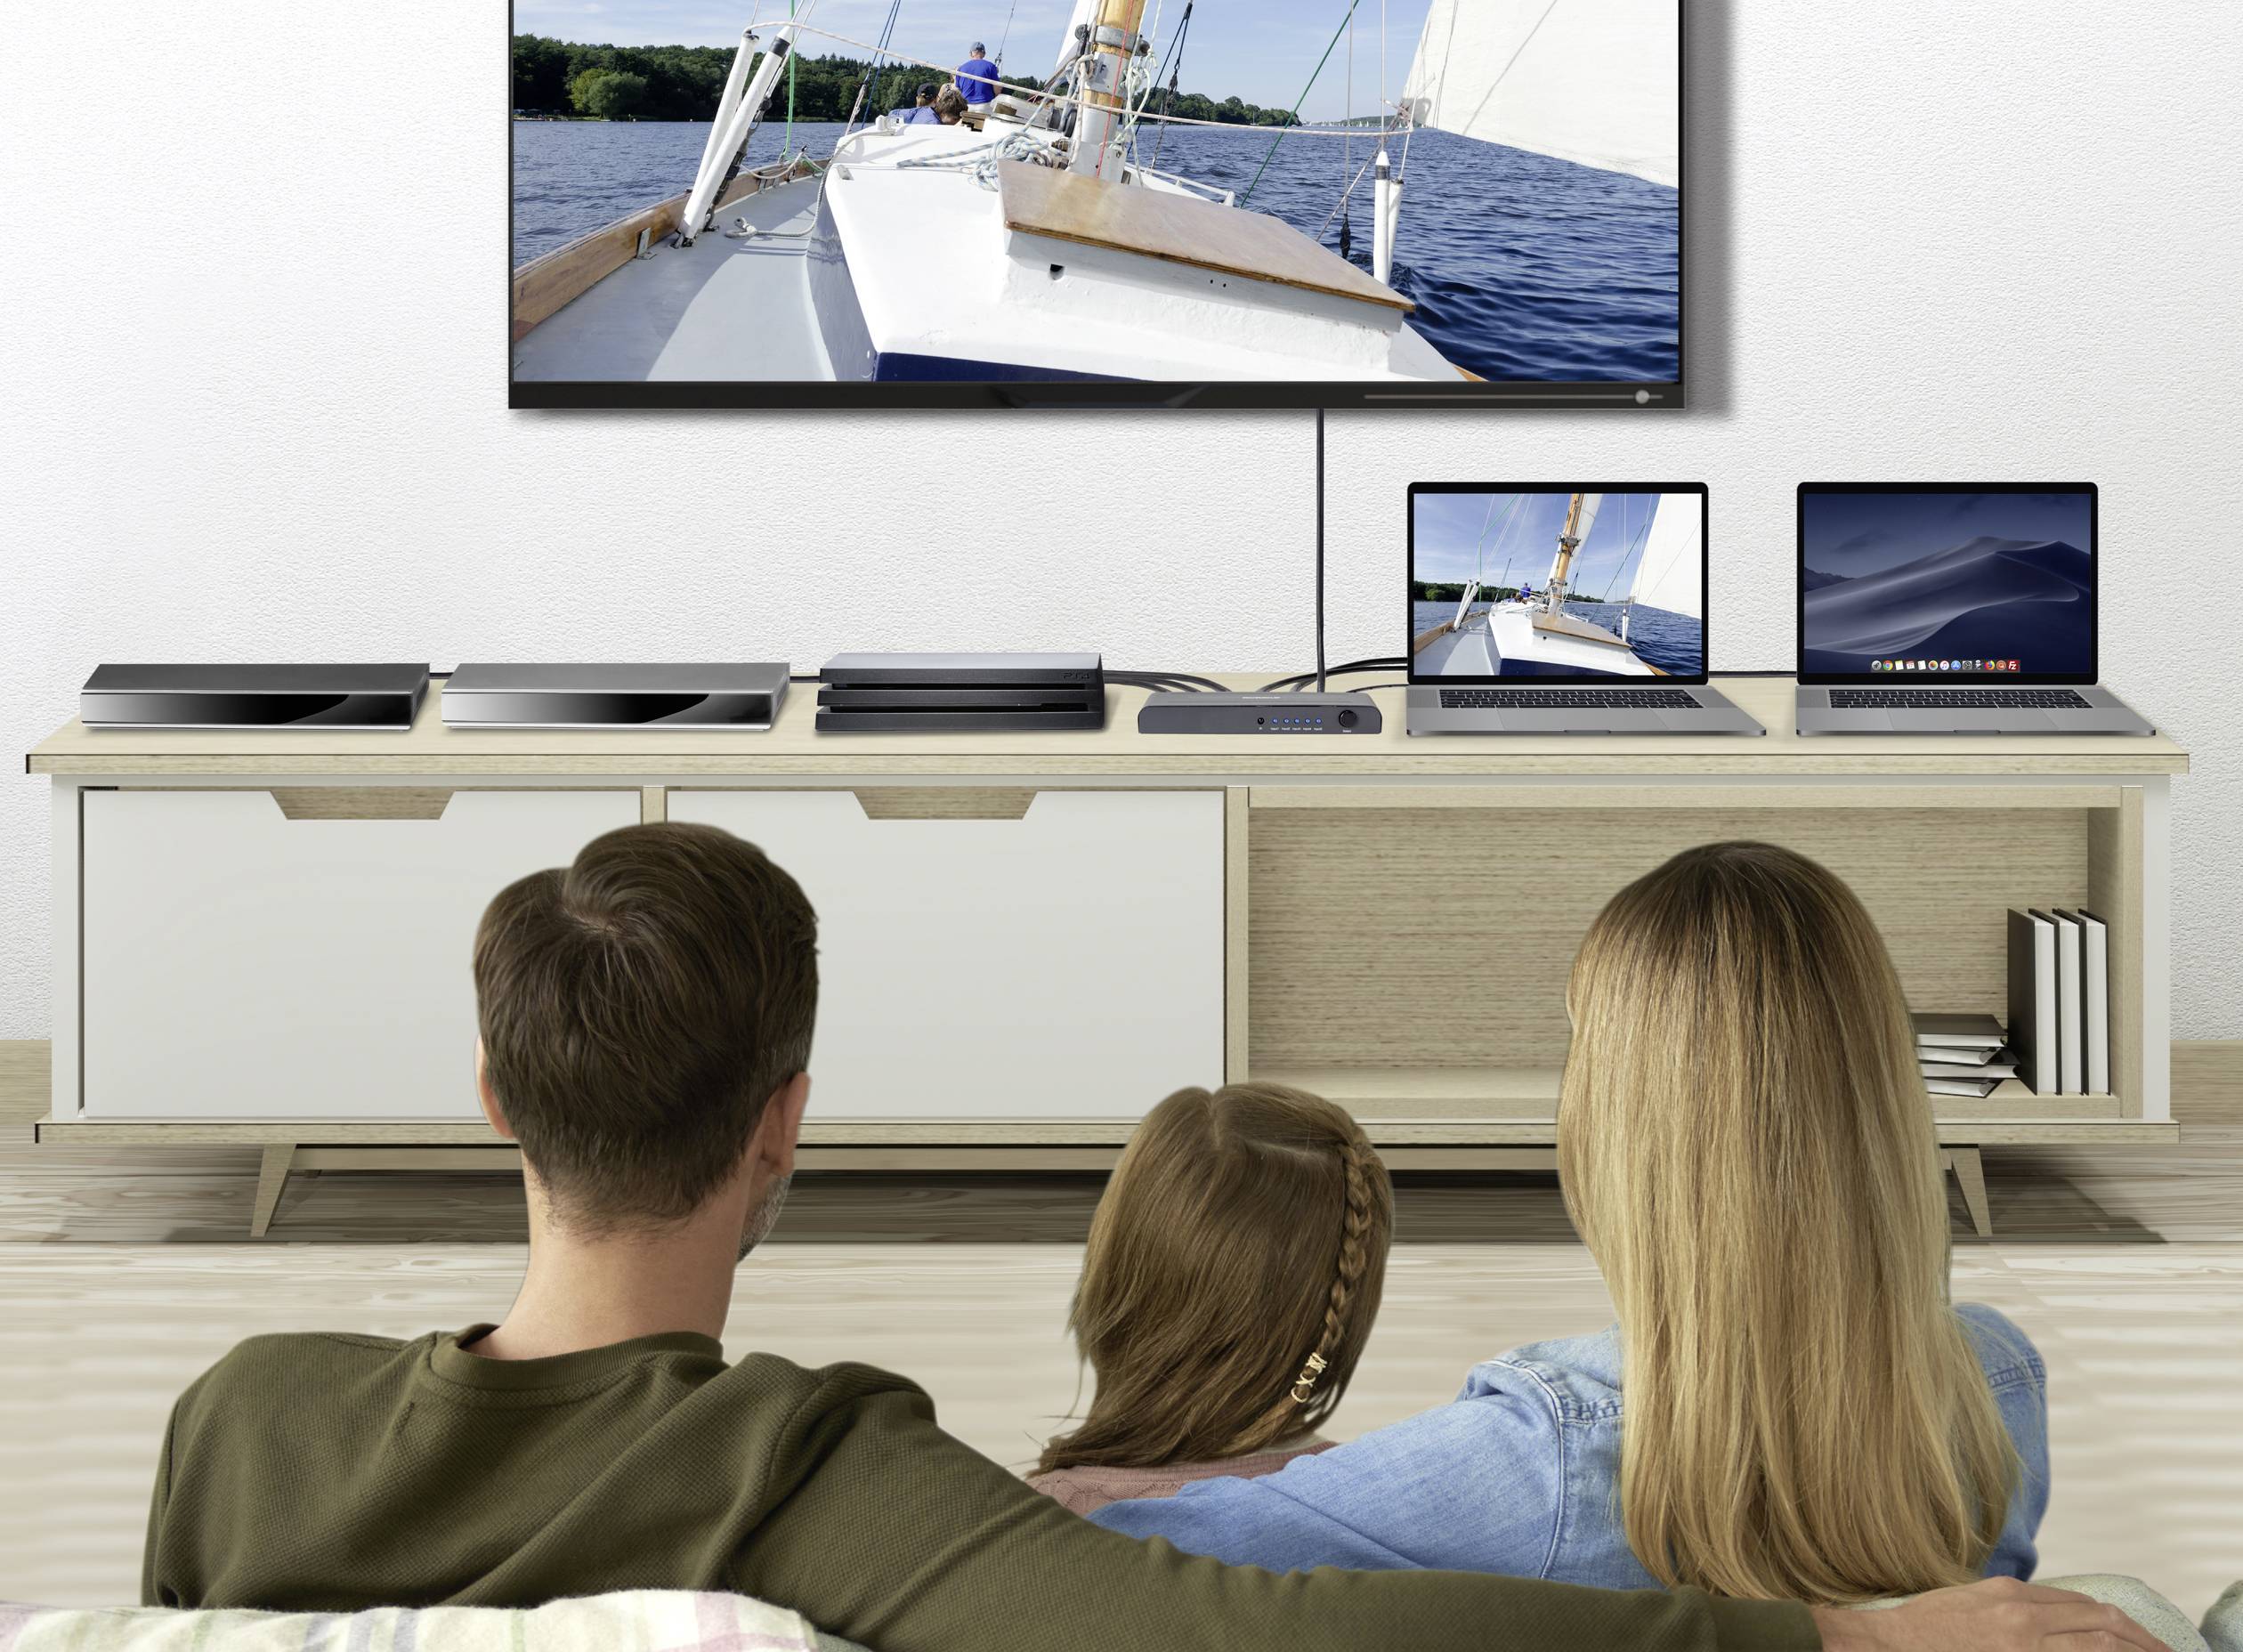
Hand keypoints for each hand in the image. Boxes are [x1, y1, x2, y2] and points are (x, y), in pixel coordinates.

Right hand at [1809, 1577, 2172, 1651]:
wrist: (1890, 1645)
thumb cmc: (1924, 1629)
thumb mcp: (1970, 1602)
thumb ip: (2011, 1607)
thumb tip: (2047, 1618)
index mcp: (2012, 1595)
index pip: (2083, 1607)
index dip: (2119, 1624)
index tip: (2138, 1638)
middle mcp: (2024, 1616)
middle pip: (2102, 1625)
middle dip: (2141, 1642)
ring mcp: (2022, 1643)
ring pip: (2097, 1646)